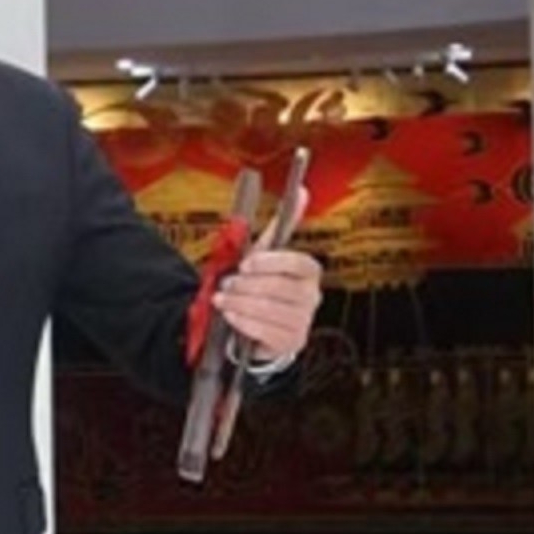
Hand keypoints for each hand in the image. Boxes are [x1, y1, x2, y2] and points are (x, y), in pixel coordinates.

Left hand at [211, 186, 321, 362]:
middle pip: (281, 288)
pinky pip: (266, 332)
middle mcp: (311, 297)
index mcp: (309, 272)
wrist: (255, 325)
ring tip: (222, 300)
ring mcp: (303, 322)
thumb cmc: (260, 285)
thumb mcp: (265, 255)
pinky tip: (231, 316)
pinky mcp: (290, 343)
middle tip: (227, 284)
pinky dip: (243, 322)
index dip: (271, 263)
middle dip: (247, 285)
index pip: (298, 263)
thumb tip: (301, 190)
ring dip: (240, 303)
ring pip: (270, 310)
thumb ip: (281, 226)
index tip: (246, 263)